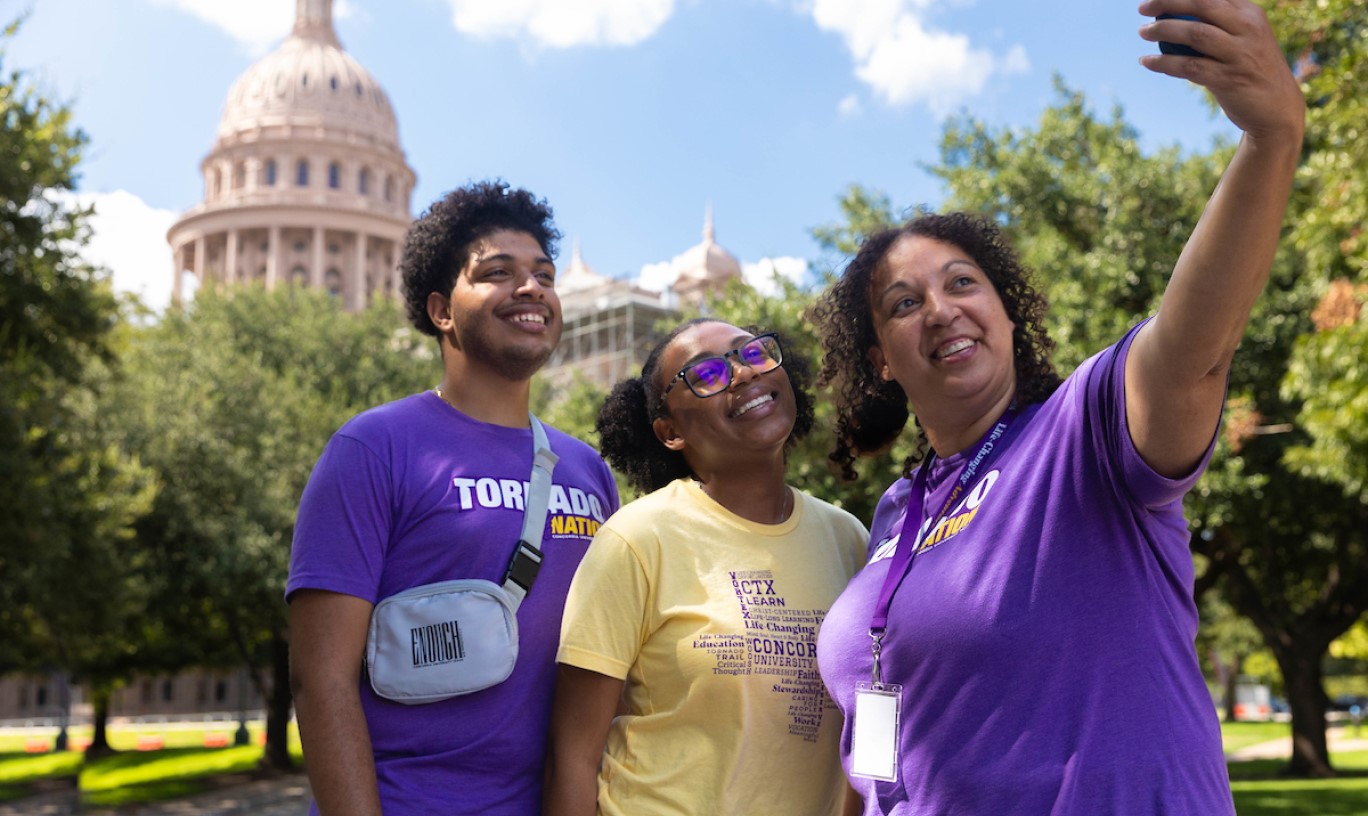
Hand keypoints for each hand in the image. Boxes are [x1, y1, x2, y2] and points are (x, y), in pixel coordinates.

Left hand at [1138, 0, 1304, 142]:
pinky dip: (1164, 63)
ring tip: (1143, 32)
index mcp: (1251, 14)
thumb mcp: (1244, 38)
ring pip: (1194, 34)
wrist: (1277, 107)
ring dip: (1162, 30)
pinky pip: (1189, 66)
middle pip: (1202, 5)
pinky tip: (1146, 62)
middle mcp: (1248, 29)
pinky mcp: (1229, 79)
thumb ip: (1221, 23)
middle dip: (1168, 2)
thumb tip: (1178, 12)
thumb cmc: (1251, 69)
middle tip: (1142, 9)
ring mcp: (1240, 54)